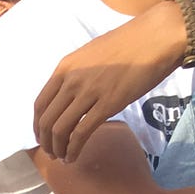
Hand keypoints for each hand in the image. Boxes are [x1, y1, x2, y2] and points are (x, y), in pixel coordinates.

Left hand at [33, 0, 184, 161]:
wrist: (157, 36)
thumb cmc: (129, 42)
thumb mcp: (91, 54)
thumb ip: (76, 73)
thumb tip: (70, 93)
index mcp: (65, 67)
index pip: (40, 104)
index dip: (37, 126)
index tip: (42, 137)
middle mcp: (72, 80)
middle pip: (46, 121)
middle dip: (45, 142)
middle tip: (51, 153)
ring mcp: (89, 92)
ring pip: (60, 130)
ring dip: (57, 149)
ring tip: (62, 157)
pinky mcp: (108, 104)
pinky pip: (81, 133)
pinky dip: (73, 149)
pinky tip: (74, 156)